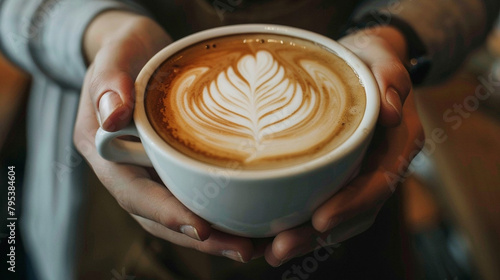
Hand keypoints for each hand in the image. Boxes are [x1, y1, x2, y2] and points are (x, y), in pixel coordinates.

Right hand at [74, 11, 255, 261]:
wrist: (137, 49)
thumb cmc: (125, 50)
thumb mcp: (114, 55)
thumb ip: (109, 81)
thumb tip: (112, 115)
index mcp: (104, 151)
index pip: (133, 192)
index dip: (166, 213)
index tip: (203, 229)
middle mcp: (126, 170)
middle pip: (160, 216)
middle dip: (200, 238)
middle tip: (242, 250)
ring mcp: (150, 171)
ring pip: (178, 212)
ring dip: (214, 234)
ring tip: (252, 246)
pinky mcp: (171, 166)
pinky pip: (193, 194)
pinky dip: (218, 211)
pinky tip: (248, 218)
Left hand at [263, 26, 423, 265]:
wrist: (363, 62)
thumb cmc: (369, 59)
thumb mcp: (382, 57)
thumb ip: (391, 77)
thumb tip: (392, 112)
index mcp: (398, 144)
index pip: (379, 182)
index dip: (353, 205)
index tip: (321, 220)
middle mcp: (382, 165)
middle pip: (356, 210)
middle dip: (320, 234)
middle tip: (280, 249)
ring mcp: (362, 173)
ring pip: (341, 216)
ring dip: (309, 237)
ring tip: (272, 251)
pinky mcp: (342, 174)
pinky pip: (328, 203)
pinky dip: (305, 221)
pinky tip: (274, 232)